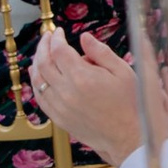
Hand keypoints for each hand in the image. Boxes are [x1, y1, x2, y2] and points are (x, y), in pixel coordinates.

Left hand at [30, 31, 148, 158]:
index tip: (59, 32)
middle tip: (47, 37)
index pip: (59, 50)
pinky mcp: (59, 119)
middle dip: (43, 46)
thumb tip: (84, 37)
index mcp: (82, 77)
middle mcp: (67, 92)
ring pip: (37, 81)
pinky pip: (40, 98)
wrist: (128, 136)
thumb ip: (101, 52)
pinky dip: (37, 84)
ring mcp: (60, 107)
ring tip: (42, 54)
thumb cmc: (131, 103)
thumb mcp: (122, 71)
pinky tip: (40, 76)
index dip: (56, 38)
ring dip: (36, 63)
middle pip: (43, 63)